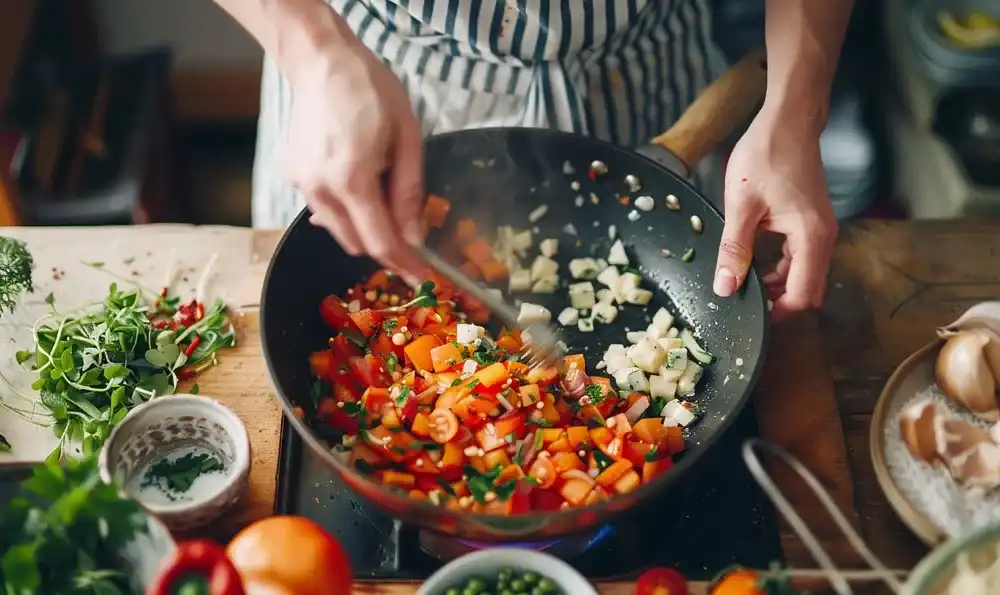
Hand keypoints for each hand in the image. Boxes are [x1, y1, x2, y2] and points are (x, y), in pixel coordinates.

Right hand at [281, 38, 425, 283]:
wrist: (321, 61)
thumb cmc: (372, 91)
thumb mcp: (407, 138)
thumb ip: (409, 193)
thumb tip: (414, 237)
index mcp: (352, 180)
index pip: (380, 241)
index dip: (403, 264)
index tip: (423, 279)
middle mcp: (319, 190)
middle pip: (356, 243)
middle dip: (383, 242)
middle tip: (407, 224)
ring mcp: (299, 184)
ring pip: (337, 229)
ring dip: (361, 225)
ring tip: (377, 187)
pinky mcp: (290, 176)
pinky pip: (322, 209)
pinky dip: (342, 207)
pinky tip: (352, 177)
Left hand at [714, 103, 837, 320]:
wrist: (787, 121)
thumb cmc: (765, 155)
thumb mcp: (741, 206)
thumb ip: (734, 250)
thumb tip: (725, 288)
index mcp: (811, 237)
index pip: (804, 295)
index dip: (780, 313)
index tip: (752, 316)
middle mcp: (824, 237)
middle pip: (808, 289)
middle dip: (779, 301)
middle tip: (743, 302)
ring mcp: (821, 229)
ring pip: (804, 274)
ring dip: (778, 284)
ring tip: (743, 283)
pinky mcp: (812, 222)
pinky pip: (801, 257)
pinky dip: (781, 267)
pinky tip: (754, 264)